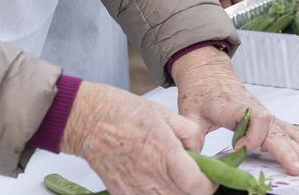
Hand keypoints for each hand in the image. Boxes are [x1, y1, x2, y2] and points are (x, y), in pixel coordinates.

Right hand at [61, 81, 213, 194]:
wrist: (88, 121)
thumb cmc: (124, 113)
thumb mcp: (166, 113)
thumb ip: (190, 134)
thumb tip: (199, 152)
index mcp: (163, 151)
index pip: (196, 185)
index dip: (209, 183)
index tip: (210, 175)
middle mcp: (149, 175)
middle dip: (194, 187)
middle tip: (193, 173)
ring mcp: (134, 189)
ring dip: (176, 192)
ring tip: (174, 176)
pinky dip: (158, 194)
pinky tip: (157, 181)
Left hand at [170, 47, 298, 174]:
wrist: (208, 72)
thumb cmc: (200, 92)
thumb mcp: (189, 114)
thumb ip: (192, 137)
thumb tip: (192, 160)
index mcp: (233, 106)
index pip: (254, 117)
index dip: (253, 135)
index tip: (241, 149)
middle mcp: (253, 108)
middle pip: (276, 128)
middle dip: (288, 150)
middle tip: (297, 169)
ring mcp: (262, 112)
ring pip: (286, 129)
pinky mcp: (266, 116)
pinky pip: (287, 128)